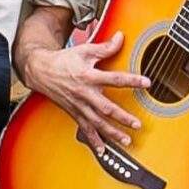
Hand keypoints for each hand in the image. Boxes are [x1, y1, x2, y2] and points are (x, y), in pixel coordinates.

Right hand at [22, 29, 150, 151]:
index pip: (114, 79)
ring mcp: (79, 106)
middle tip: (137, 124)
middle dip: (122, 118)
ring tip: (126, 140)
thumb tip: (121, 37)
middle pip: (106, 108)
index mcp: (88, 76)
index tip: (146, 83)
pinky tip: (103, 150)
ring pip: (97, 123)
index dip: (131, 80)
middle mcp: (84, 94)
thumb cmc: (64, 61)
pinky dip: (94, 141)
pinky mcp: (74, 113)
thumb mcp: (85, 50)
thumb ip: (105, 47)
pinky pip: (85, 129)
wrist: (41, 71)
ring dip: (112, 133)